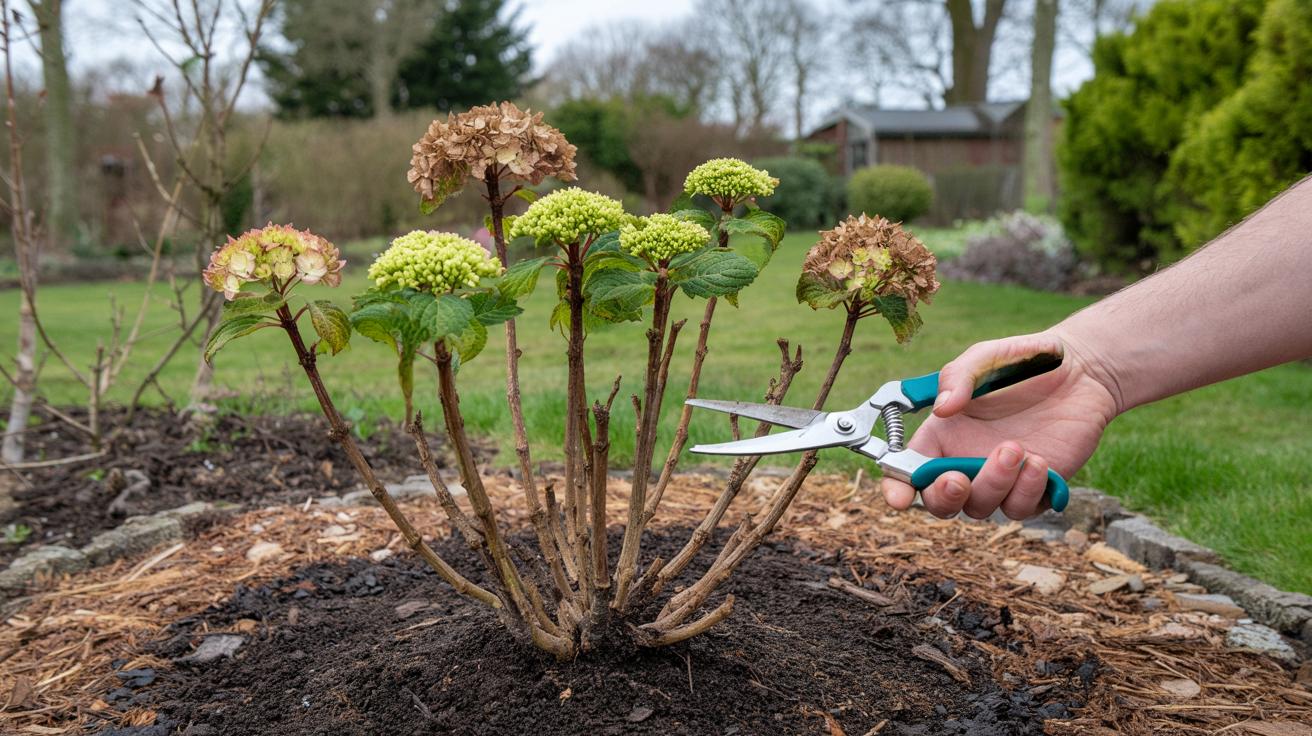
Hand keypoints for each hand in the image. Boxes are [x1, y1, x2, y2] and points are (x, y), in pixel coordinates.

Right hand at [880, 331, 1120, 518]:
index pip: (909, 470)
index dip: (897, 488)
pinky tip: (1039, 461)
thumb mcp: (984, 357)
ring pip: (982, 507)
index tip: (897, 497)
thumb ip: (957, 377)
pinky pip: (1022, 507)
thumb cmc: (1023, 362)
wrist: (1081, 372)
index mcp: (943, 436)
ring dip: (994, 484)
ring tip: (1016, 448)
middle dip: (944, 498)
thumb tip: (942, 408)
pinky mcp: (1035, 489)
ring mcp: (1001, 479)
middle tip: (959, 478)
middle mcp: (966, 462)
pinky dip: (1028, 490)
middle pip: (941, 502)